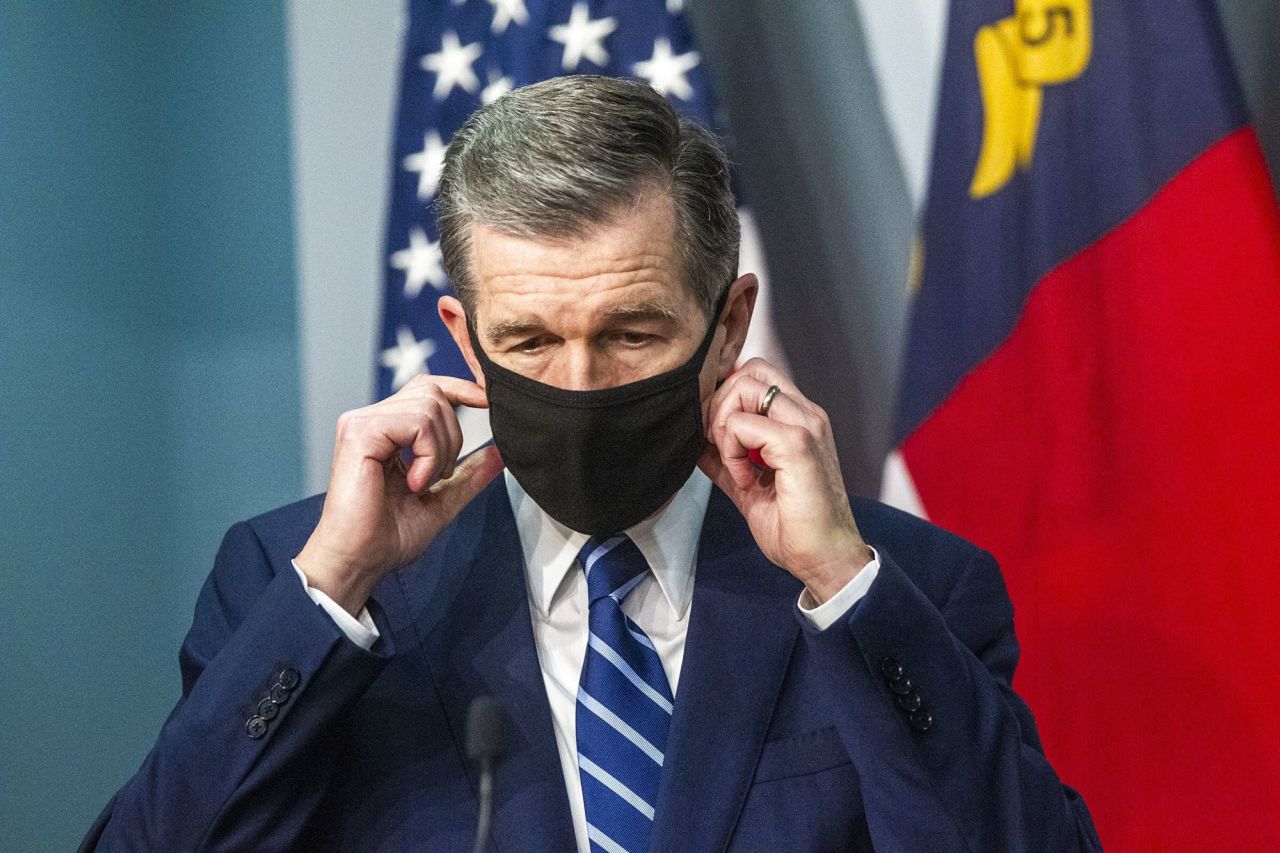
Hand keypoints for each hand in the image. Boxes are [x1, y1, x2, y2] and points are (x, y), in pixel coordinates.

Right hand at [295, 374, 503, 614]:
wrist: (360, 561)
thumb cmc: (388, 537)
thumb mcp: (442, 501)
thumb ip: (469, 475)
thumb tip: (500, 453)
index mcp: (387, 431)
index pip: (427, 389)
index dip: (461, 389)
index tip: (487, 401)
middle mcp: (372, 420)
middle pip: (434, 392)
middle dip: (454, 435)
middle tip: (439, 476)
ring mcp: (362, 423)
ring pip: (430, 404)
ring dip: (441, 449)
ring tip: (423, 483)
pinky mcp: (360, 432)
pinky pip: (416, 422)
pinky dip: (428, 454)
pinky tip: (414, 482)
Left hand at [698, 359, 872, 603]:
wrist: (824, 559)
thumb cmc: (794, 526)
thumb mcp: (748, 486)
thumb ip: (725, 459)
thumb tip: (696, 442)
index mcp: (799, 419)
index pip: (754, 373)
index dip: (726, 399)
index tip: (720, 441)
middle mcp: (806, 414)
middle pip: (748, 370)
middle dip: (720, 407)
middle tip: (723, 450)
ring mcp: (805, 426)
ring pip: (744, 388)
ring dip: (725, 428)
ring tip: (737, 467)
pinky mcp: (798, 444)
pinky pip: (743, 425)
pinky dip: (733, 452)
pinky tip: (747, 481)